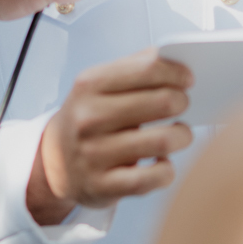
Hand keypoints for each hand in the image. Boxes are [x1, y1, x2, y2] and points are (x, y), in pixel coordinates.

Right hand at [27, 50, 193, 224]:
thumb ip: (133, 67)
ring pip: (164, 141)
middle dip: (183, 102)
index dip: (177, 72)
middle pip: (163, 102)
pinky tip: (162, 162)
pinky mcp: (103, 186)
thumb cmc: (88, 119)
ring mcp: (94, 154)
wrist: (55, 162)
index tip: (187, 79)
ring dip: (183, 136)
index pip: (148, 68)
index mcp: (89, 86)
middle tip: (183, 105)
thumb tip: (172, 57)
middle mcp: (88, 118)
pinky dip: (167, 169)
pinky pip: (154, 177)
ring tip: (180, 134)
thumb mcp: (98, 86)